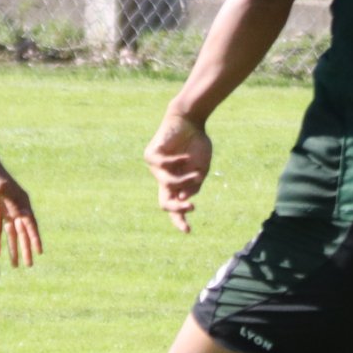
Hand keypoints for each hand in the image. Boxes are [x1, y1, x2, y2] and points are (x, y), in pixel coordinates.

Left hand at [0, 157, 41, 267]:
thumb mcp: (1, 185)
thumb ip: (8, 197)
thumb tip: (18, 211)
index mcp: (22, 202)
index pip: (30, 224)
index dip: (35, 238)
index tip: (39, 252)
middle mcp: (17, 206)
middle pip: (22, 232)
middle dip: (26, 249)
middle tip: (29, 265)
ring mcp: (6, 208)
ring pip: (11, 233)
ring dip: (13, 248)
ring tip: (16, 265)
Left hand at [144, 109, 211, 233]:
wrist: (190, 121)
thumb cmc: (197, 144)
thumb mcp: (201, 168)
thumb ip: (194, 185)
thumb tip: (183, 199)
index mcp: (177, 184)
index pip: (175, 207)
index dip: (179, 220)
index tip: (188, 231)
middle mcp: (165, 179)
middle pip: (165, 202)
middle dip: (177, 208)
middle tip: (191, 206)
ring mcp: (157, 168)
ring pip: (168, 184)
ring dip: (184, 181)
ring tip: (195, 174)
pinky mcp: (151, 156)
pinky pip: (162, 166)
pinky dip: (176, 163)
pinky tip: (184, 156)